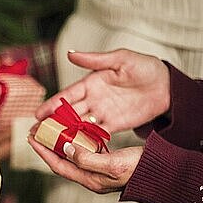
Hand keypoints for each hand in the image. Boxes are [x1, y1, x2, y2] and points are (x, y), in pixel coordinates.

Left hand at [27, 136, 142, 193]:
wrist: (163, 172)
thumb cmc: (140, 169)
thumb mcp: (112, 164)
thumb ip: (87, 158)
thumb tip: (66, 149)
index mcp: (90, 180)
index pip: (58, 165)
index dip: (43, 152)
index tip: (31, 137)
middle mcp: (92, 177)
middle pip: (63, 160)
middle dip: (49, 146)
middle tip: (38, 130)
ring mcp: (100, 170)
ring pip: (74, 155)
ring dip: (62, 142)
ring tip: (53, 128)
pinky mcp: (108, 163)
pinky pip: (87, 151)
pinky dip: (78, 140)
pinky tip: (76, 130)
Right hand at [36, 49, 170, 132]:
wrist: (167, 86)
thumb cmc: (145, 67)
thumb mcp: (121, 59)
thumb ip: (95, 59)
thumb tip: (70, 53)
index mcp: (91, 82)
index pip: (67, 96)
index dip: (51, 105)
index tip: (37, 115)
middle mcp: (93, 99)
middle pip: (68, 113)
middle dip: (51, 123)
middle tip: (35, 134)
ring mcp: (102, 113)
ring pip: (78, 125)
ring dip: (64, 134)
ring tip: (49, 144)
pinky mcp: (114, 125)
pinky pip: (95, 134)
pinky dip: (84, 141)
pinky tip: (73, 149)